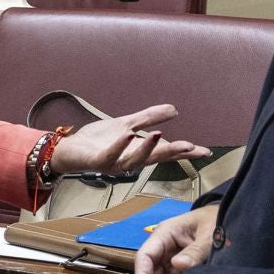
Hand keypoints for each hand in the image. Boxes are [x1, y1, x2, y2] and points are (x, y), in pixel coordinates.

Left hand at [50, 104, 209, 176]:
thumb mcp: (127, 124)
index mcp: (138, 153)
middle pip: (154, 159)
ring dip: (147, 148)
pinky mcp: (98, 161)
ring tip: (158, 134)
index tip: (204, 151)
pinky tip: (129, 135)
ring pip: (134, 160)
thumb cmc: (97, 140)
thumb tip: (174, 110)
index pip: (164, 153)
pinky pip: (111, 155)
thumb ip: (148, 118)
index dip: (184, 152)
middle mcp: (129, 161)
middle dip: (172, 153)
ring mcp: (114, 163)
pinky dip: (120, 146)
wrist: (69, 149)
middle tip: (190, 147)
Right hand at [135, 203, 218, 273]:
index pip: (144, 256)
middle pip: (151, 269)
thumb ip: (195, 251)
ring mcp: (172, 256)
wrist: (231, 218)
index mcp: (165, 233)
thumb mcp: (208, 236)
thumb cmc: (217, 221)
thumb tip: (178, 265)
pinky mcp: (182, 265)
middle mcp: (164, 245)